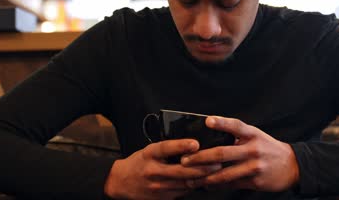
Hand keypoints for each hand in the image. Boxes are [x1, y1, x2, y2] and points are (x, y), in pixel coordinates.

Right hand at [104, 139, 221, 199]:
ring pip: (186, 182)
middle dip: (202, 166)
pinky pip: (183, 192)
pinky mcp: (162, 198)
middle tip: (217, 161)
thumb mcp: (149, 150)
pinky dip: (195, 185)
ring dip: (202, 177)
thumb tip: (193, 145)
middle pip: (181, 170)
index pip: (166, 148)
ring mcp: (158, 186)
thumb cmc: (139, 163)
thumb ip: (167, 149)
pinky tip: (204, 180)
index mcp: (149, 154)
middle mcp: (153, 170)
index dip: (181, 145)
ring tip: (216, 170)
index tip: (195, 143)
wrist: (121, 183)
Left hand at [181, 116, 298, 191]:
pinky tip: (206, 185)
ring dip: (205, 177)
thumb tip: (211, 135)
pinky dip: (217, 185)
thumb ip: (237, 135)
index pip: (236, 125)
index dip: (221, 122)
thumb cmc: (267, 148)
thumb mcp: (256, 135)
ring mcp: (254, 166)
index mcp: (252, 134)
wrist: (292, 166)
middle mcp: (253, 149)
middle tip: (184, 160)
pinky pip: (231, 184)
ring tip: (190, 178)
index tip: (207, 121)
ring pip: (224, 173)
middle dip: (201, 158)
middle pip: (223, 153)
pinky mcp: (255, 181)